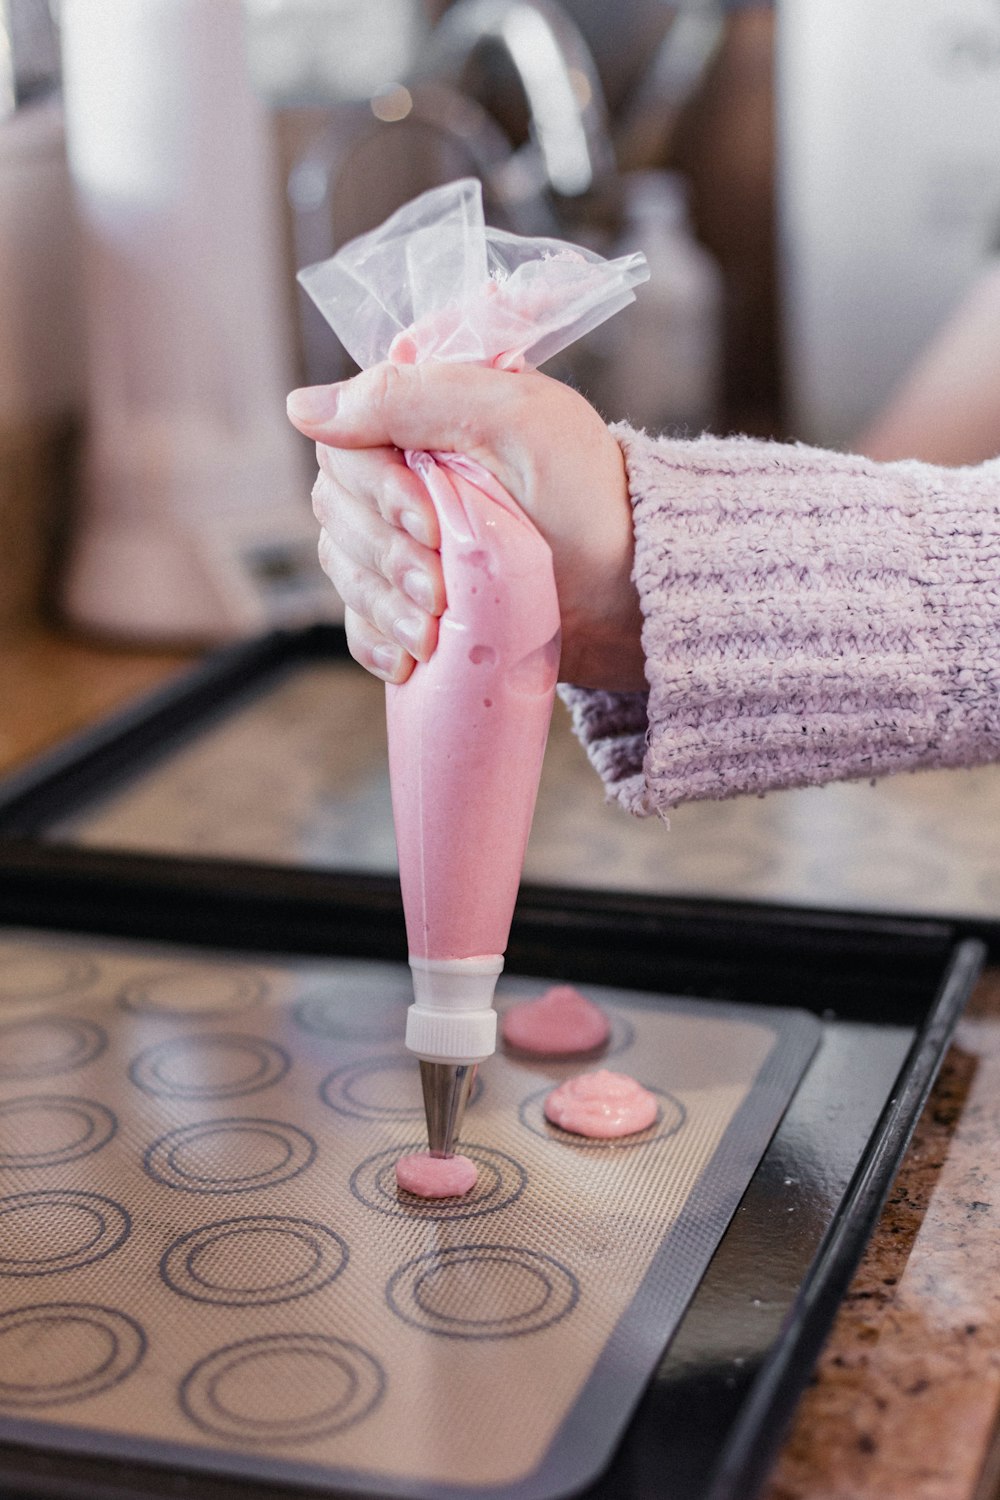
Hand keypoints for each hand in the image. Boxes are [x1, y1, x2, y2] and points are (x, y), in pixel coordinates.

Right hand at [287, 361, 645, 691]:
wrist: (633, 592)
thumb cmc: (589, 495)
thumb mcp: (515, 419)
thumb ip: (413, 396)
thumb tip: (301, 406)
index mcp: (425, 417)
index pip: (345, 444)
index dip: (376, 490)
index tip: (429, 524)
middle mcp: (405, 475)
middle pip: (336, 510)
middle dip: (385, 555)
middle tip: (439, 588)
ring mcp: (408, 543)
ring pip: (344, 568)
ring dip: (381, 605)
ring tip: (433, 632)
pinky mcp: (418, 601)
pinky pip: (361, 621)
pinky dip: (376, 642)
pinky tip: (409, 659)